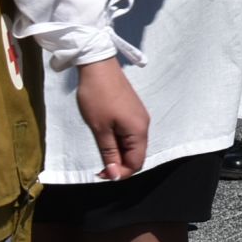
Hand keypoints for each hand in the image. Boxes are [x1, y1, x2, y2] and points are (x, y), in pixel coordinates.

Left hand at [75, 57, 148, 180]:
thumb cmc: (97, 97)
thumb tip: (114, 175)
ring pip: (133, 144)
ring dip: (118, 152)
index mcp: (139, 130)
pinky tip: (106, 137)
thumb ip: (109, 153)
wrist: (98, 66)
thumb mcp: (100, 129)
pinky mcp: (132, 110)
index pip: (136, 163)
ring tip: (101, 150)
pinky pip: (130, 133)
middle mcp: (144, 124)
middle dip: (119, 163)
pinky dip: (119, 141)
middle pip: (136, 155)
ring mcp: (139, 116)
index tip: (101, 173)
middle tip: (99, 165)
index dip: (119, 173)